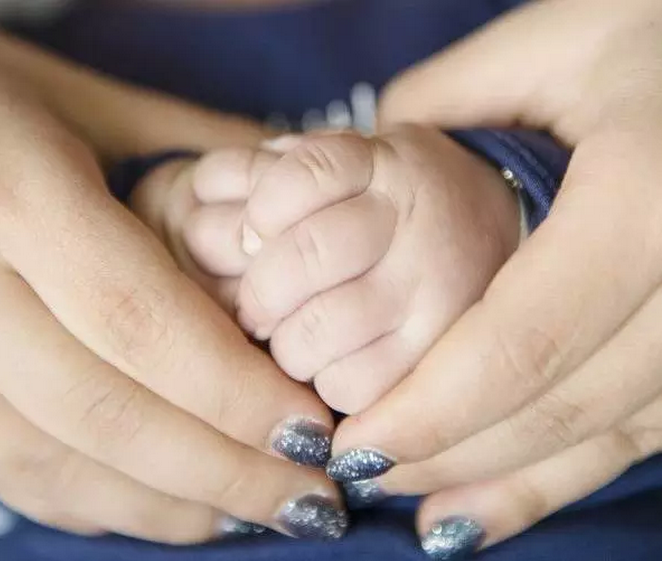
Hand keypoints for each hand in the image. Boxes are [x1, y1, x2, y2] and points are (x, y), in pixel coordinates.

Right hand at [0, 78, 344, 543]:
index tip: (312, 431)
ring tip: (258, 508)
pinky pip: (19, 471)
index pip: (142, 321)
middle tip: (311, 496)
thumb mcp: (93, 107)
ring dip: (172, 501)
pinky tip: (176, 503)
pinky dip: (107, 502)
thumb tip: (289, 188)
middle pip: (106, 410)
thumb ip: (195, 147)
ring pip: (60, 460)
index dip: (233, 392)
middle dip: (222, 468)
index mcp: (20, 197)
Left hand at [132, 127, 518, 413]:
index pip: (301, 175)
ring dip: (288, 344)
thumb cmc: (391, 207)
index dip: (260, 210)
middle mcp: (418, 221)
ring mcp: (437, 290)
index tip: (255, 234)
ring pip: (319, 331)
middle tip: (260, 307)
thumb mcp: (347, 167)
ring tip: (299, 337)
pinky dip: (326, 383)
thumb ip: (281, 175)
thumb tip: (226, 218)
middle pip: (305, 255)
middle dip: (262, 292)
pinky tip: (336, 363)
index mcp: (387, 163)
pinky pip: (353, 386)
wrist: (489, 233)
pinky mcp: (439, 356)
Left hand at [323, 0, 661, 557]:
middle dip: (449, 451)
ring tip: (411, 493)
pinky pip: (634, 435)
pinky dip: (556, 476)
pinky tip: (484, 501)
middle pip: (555, 405)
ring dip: (494, 475)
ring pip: (597, 436)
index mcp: (647, 204)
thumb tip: (377, 141)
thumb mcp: (561, 41)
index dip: (433, 407)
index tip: (357, 442)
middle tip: (362, 468)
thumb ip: (453, 98)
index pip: (520, 340)